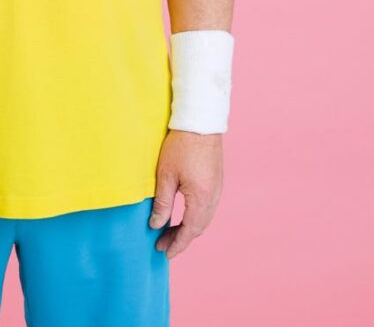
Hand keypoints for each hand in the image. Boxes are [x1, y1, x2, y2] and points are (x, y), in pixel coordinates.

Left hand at [148, 130, 222, 259]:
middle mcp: (213, 197)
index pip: (189, 231)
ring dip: (188, 228)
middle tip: (162, 243)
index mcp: (200, 199)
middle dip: (181, 238)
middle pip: (198, 227)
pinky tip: (184, 214)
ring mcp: (217, 189)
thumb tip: (156, 225)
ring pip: (204, 218)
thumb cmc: (181, 145)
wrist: (200, 120)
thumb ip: (162, 203)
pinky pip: (208, 207)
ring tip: (170, 231)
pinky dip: (196, 216)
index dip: (176, 244)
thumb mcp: (165, 175)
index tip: (164, 253)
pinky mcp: (216, 180)